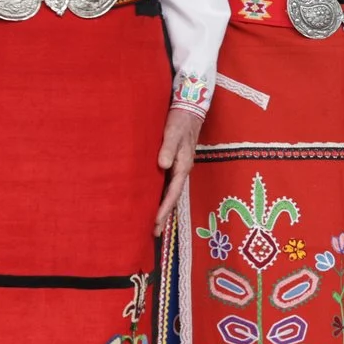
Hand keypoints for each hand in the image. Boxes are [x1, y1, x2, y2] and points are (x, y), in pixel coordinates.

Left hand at [154, 106, 204, 234]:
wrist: (189, 111)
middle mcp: (182, 170)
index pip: (173, 192)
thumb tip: (163, 165)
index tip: (155, 222)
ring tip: (154, 225)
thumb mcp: (173, 133)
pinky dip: (163, 196)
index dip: (164, 208)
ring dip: (163, 208)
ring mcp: (179, 168)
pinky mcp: (175, 163)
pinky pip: (168, 185)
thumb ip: (167, 148)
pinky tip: (155, 202)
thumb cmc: (179, 122)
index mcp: (183, 166)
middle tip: (154, 233)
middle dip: (164, 215)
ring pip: (171, 193)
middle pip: (173, 197)